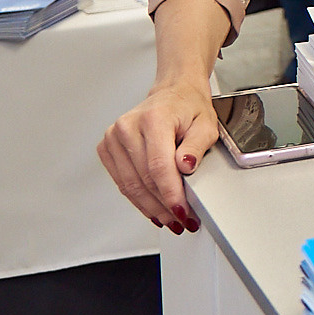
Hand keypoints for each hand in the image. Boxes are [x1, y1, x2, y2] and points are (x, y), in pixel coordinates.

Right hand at [97, 81, 220, 232]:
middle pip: (144, 179)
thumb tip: (184, 166)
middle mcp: (128, 127)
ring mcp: (113, 138)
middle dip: (164, 206)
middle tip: (181, 220)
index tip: (181, 211)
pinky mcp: (107, 148)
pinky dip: (138, 199)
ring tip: (169, 220)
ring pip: (130, 185)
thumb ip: (197, 146)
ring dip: (151, 207)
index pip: (158, 166)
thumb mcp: (206, 124)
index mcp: (153, 119)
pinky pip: (122, 181)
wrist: (173, 94)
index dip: (170, 193)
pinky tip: (153, 208)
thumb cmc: (189, 108)